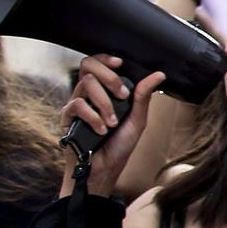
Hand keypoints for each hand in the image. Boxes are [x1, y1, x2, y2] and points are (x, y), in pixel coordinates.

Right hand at [58, 57, 164, 196]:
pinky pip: (76, 105)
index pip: (99, 64)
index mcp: (106, 91)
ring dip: (104, 103)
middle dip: (109, 77)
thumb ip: (144, 96)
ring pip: (85, 85)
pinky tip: (101, 129)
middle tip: (122, 95)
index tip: (119, 63)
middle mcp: (90, 94)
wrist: (105, 169)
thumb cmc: (121, 145)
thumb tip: (159, 74)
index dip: (105, 58)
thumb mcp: (138, 119)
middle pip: (88, 66)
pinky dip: (93, 117)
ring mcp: (77, 104)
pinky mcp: (67, 118)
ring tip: (113, 122)